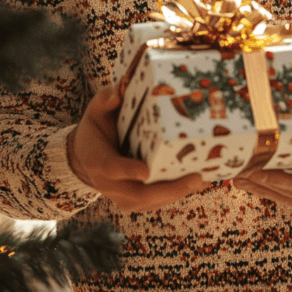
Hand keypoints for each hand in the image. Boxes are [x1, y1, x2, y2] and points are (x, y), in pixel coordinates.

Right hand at [67, 83, 203, 211]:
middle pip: (138, 195)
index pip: (112, 168)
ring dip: (179, 193)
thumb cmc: (96, 129)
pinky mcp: (136, 201)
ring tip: (204, 179)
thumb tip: (120, 90)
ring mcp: (122, 196)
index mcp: (98, 160)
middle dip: (168, 189)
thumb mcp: (96, 110)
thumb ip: (106, 99)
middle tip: (195, 178)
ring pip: (151, 201)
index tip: (145, 171)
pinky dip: (178, 193)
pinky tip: (200, 182)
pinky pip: (157, 201)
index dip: (128, 170)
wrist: (86, 157)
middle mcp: (109, 184)